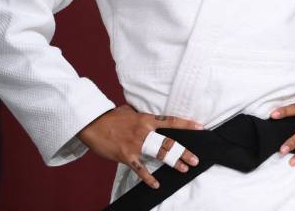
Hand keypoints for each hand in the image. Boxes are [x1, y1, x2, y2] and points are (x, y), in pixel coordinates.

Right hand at [77, 105, 202, 188]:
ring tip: (184, 168)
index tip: (201, 128)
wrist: (93, 124)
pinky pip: (140, 169)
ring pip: (159, 155)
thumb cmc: (111, 117)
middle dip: (183, 152)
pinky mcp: (126, 156)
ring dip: (173, 162)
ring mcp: (136, 145)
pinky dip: (148, 178)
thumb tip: (146, 113)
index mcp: (147, 119)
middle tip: (195, 159)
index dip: (187, 124)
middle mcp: (145, 132)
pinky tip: (156, 184)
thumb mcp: (129, 111)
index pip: (171, 121)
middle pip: (169, 143)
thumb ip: (141, 114)